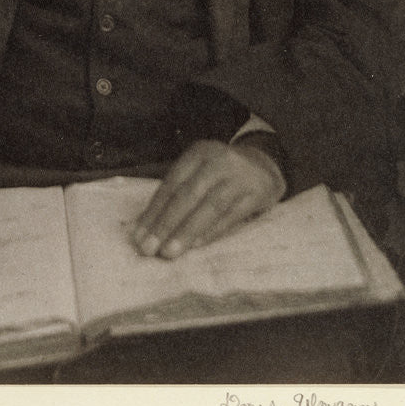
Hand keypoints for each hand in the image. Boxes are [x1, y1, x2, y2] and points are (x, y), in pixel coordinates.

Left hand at [132, 139, 285, 259]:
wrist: (265, 166)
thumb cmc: (221, 174)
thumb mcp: (200, 171)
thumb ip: (177, 193)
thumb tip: (146, 227)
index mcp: (198, 153)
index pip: (171, 183)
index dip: (154, 210)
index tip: (138, 235)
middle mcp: (218, 161)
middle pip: (188, 194)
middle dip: (166, 224)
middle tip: (149, 248)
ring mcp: (239, 176)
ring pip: (209, 206)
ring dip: (187, 232)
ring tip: (169, 252)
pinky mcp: (257, 193)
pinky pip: (230, 216)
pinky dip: (212, 232)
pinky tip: (195, 246)